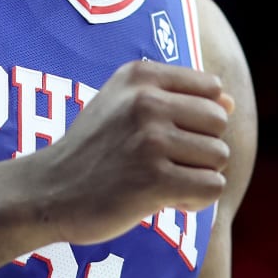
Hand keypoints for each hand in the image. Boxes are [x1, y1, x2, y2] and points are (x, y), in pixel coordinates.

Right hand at [26, 59, 233, 243]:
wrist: (47, 192)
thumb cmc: (92, 150)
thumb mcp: (123, 105)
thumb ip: (176, 97)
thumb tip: (230, 101)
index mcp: (140, 75)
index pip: (212, 88)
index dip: (199, 119)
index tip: (170, 136)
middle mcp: (145, 101)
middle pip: (219, 122)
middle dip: (201, 148)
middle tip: (166, 165)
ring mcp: (150, 140)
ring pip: (219, 156)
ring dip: (197, 177)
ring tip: (161, 183)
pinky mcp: (154, 180)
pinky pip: (211, 188)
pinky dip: (194, 201)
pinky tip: (164, 201)